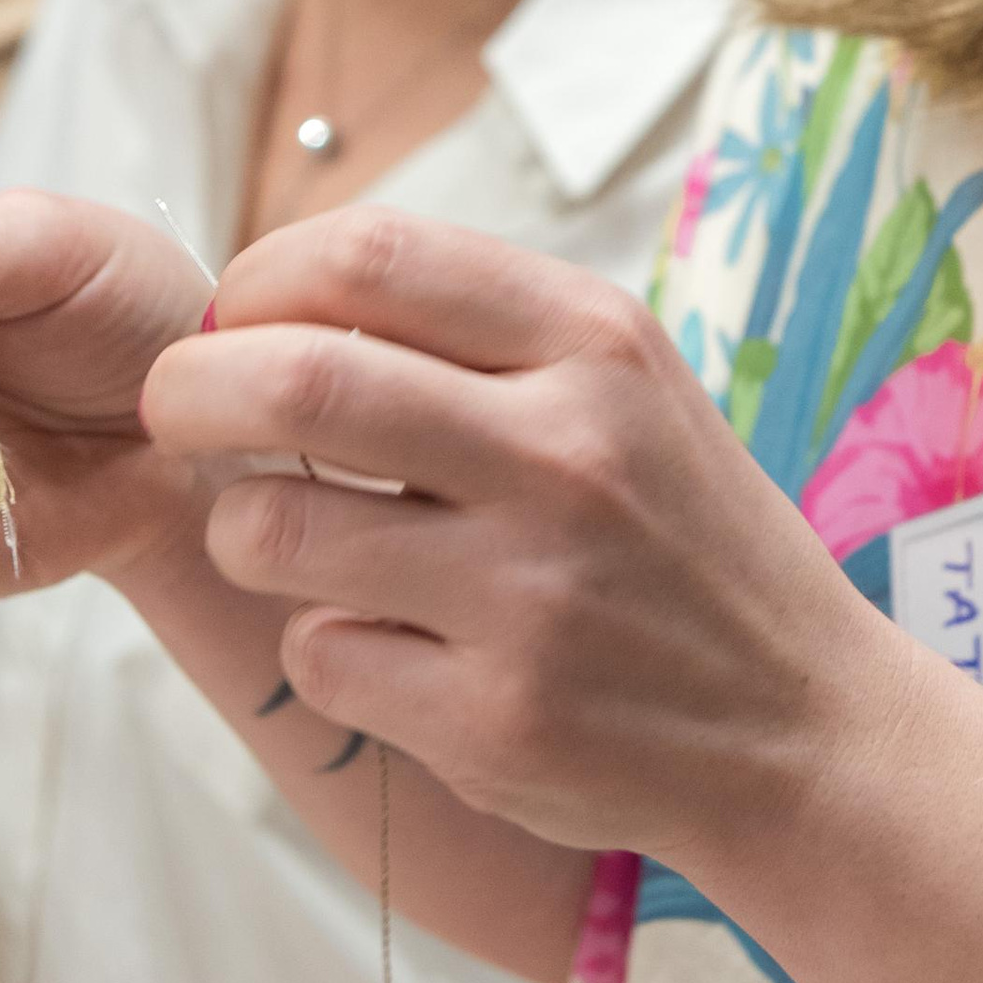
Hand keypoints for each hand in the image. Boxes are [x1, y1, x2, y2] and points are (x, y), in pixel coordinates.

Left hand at [137, 209, 903, 861]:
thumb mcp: (624, 388)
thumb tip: (261, 301)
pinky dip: (322, 646)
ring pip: (272, 526)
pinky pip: (317, 655)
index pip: (367, 255)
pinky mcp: (497, 717)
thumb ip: (470, 336)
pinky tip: (392, 647)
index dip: (257, 274)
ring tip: (290, 538)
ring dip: (244, 528)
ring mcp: (531, 594)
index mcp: (597, 343)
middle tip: (176, 406)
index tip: (233, 314)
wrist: (806, 727)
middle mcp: (568, 454)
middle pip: (292, 379)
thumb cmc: (679, 540)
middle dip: (190, 387)